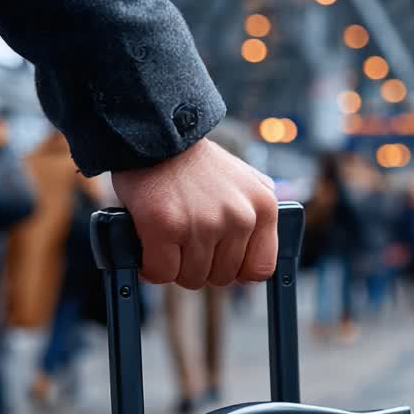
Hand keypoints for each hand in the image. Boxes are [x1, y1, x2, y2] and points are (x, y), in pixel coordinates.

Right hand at [112, 139, 277, 287]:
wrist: (157, 135)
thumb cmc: (197, 165)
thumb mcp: (246, 182)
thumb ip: (257, 215)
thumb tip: (256, 262)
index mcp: (264, 208)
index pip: (260, 269)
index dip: (237, 271)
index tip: (220, 261)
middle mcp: (240, 217)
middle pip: (222, 278)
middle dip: (201, 267)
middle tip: (186, 242)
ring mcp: (204, 223)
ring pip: (191, 278)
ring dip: (175, 266)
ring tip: (169, 239)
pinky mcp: (166, 226)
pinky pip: (161, 273)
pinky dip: (151, 267)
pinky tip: (149, 247)